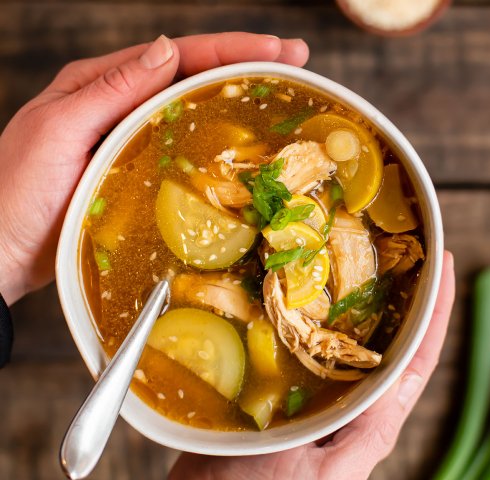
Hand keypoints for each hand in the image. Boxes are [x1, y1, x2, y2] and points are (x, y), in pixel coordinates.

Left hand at [0, 33, 308, 304]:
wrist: (1, 252)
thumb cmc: (16, 191)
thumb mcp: (60, 129)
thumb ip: (113, 89)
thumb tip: (168, 51)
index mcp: (98, 85)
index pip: (174, 57)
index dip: (229, 49)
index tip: (277, 49)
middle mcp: (118, 107)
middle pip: (189, 77)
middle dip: (244, 65)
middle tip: (293, 61)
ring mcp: (130, 142)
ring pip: (189, 111)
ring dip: (234, 99)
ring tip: (278, 92)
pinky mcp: (136, 175)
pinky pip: (180, 151)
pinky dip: (211, 142)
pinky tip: (236, 143)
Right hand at [132, 252, 455, 479]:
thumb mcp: (331, 477)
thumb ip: (368, 433)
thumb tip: (398, 379)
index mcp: (370, 420)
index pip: (416, 361)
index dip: (436, 315)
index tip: (442, 267)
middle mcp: (348, 397)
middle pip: (385, 337)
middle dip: (400, 294)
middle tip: (401, 246)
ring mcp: (314, 385)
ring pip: (344, 331)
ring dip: (355, 293)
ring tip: (356, 250)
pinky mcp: (279, 377)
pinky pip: (302, 335)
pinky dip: (309, 307)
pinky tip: (301, 281)